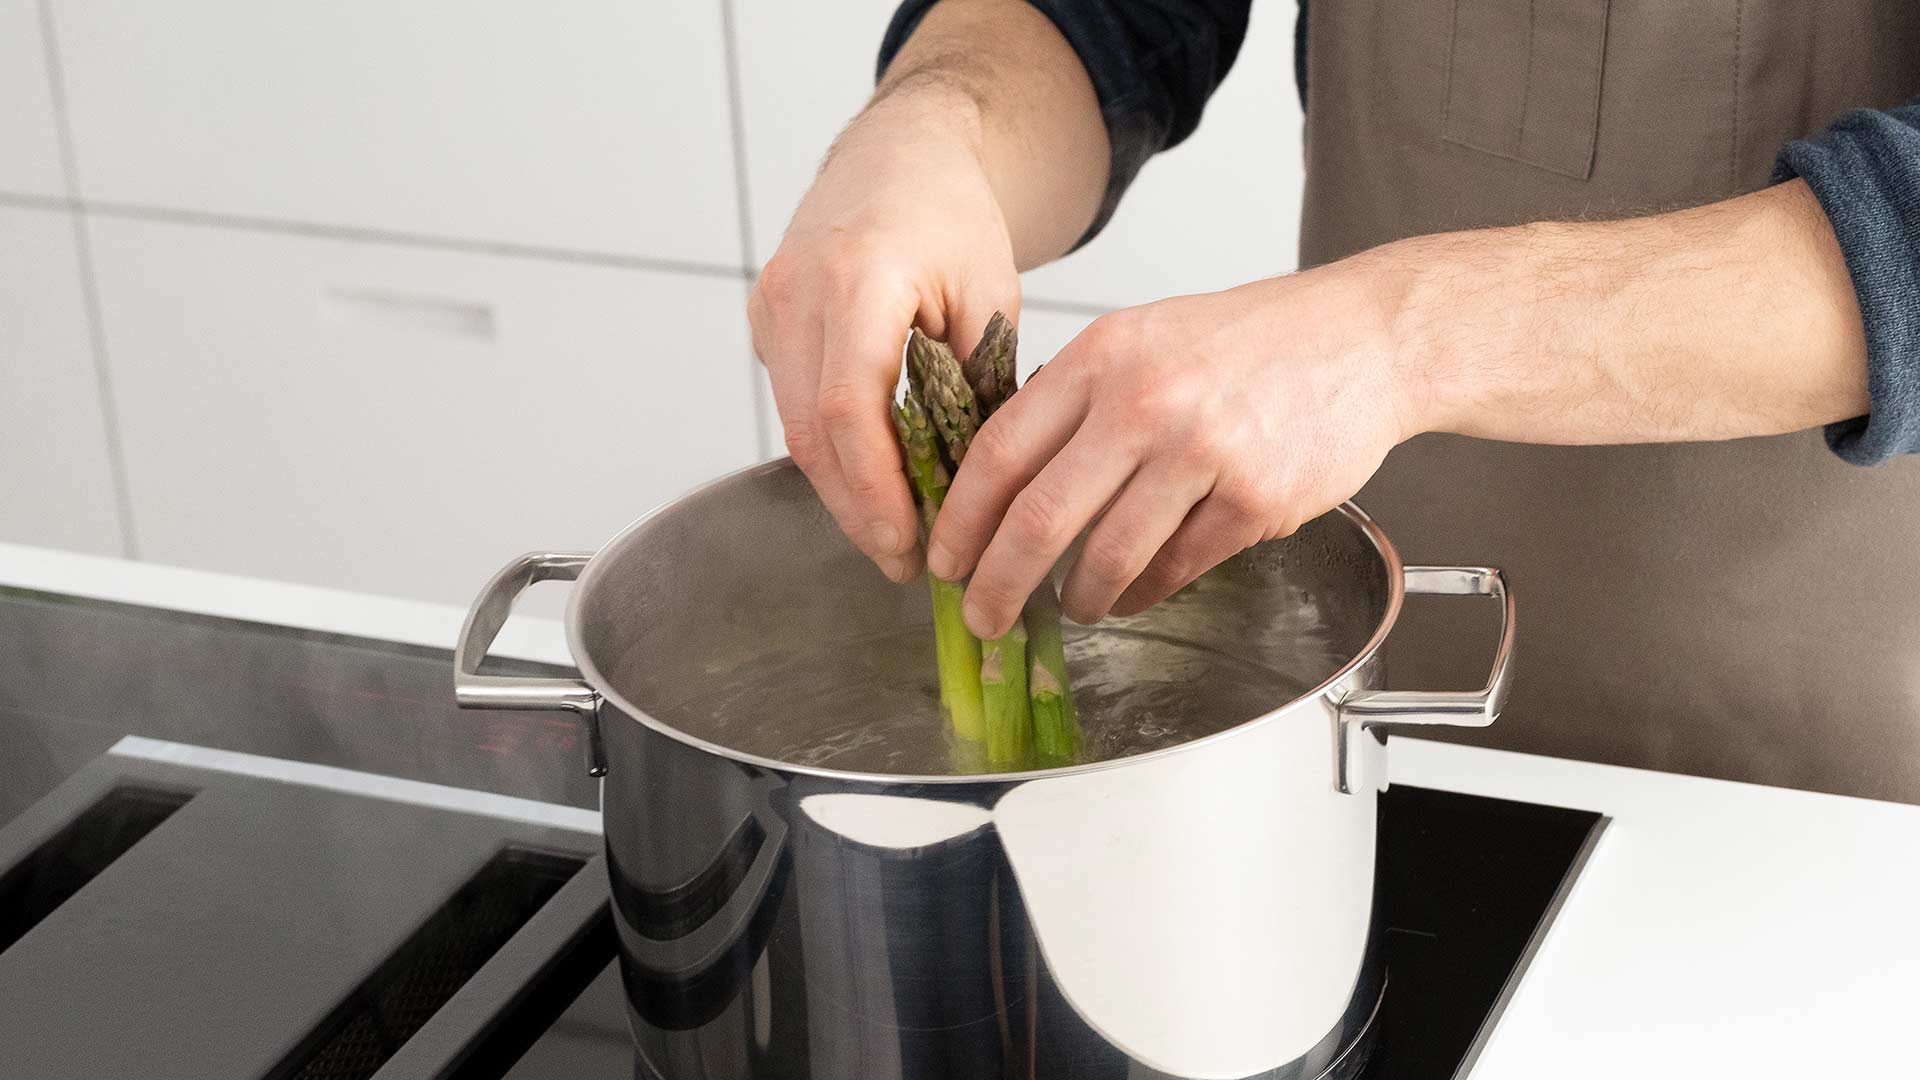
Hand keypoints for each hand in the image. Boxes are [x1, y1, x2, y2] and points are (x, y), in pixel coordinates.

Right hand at [748, 88, 1020, 582]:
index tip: (906, 546)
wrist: (901, 155)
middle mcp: (799, 289)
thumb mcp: (990, 297)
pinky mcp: (766, 320)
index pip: (847, 408)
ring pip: (794, 427)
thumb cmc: (954, 218)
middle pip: (810, 431)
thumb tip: (970, 493)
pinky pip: (793, 404)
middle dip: (857, 510)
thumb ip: (975, 388)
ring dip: (842, 489)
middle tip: (904, 564)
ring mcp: (772, 304)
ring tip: (894, 536)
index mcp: (861, 275)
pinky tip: (873, 484)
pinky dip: (831, 451)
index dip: (873, 490)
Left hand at [927, 265, 1424, 637]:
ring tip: (1069, 608)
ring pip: (1108, 555)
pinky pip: (1175, 569)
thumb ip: (1078, 395)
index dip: (962, 516)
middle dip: (999, 582)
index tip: (945, 557)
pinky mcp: (1253, 499)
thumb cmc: (1251, 341)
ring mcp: (1201, 452)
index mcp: (1102, 357)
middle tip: (983, 616)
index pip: (1000, 449)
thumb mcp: (1145, 337)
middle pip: (1040, 515)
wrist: (1364, 338)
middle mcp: (1144, 402)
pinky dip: (1142, 594)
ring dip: (1077, 598)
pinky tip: (1129, 597)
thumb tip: (1006, 475)